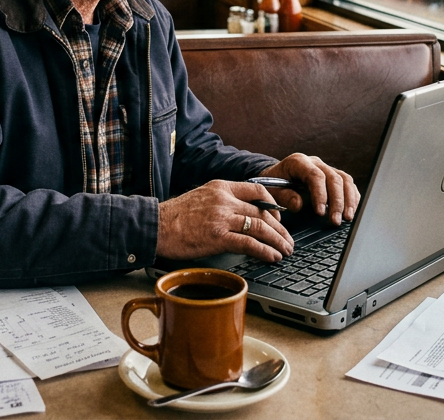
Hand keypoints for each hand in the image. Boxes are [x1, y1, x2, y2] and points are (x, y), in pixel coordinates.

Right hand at [157, 180, 293, 261]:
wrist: (155, 226)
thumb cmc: (173, 217)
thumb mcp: (201, 198)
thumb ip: (221, 202)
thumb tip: (240, 216)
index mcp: (221, 186)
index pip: (257, 190)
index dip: (273, 205)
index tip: (278, 218)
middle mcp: (224, 199)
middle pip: (263, 212)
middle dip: (280, 229)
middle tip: (288, 240)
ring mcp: (221, 217)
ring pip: (261, 227)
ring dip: (278, 241)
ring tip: (285, 251)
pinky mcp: (218, 236)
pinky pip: (249, 244)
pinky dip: (265, 251)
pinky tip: (272, 257)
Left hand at [256, 154, 359, 225]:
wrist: (274, 178)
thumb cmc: (272, 185)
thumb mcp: (271, 191)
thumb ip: (284, 197)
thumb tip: (299, 205)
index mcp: (298, 162)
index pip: (315, 175)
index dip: (320, 194)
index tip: (320, 213)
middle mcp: (315, 163)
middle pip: (334, 178)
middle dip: (337, 201)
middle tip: (335, 221)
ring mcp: (326, 168)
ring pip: (345, 179)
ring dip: (348, 200)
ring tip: (347, 218)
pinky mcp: (333, 176)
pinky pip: (348, 184)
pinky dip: (352, 197)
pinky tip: (351, 211)